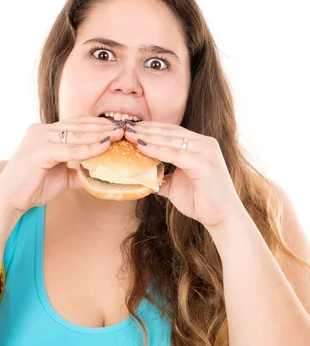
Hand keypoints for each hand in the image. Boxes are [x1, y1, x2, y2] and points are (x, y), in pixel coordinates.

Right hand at [0, 116, 123, 213]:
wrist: (9, 200)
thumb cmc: (32, 187)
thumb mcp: (61, 176)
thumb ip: (78, 170)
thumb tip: (101, 173)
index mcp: (44, 132)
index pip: (75, 124)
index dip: (97, 125)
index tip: (116, 127)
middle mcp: (40, 130)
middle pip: (78, 125)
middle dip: (102, 127)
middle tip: (124, 128)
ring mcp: (38, 138)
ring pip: (75, 135)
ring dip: (99, 135)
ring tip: (118, 135)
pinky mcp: (38, 151)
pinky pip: (69, 150)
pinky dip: (88, 149)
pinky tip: (103, 148)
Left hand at [123, 120, 243, 229]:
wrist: (221, 218)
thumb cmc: (202, 202)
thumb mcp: (176, 185)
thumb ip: (162, 177)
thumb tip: (143, 178)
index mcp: (200, 145)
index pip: (171, 131)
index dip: (150, 129)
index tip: (130, 128)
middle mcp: (205, 143)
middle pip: (169, 132)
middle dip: (145, 129)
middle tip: (125, 128)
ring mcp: (206, 151)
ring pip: (170, 139)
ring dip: (147, 136)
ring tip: (129, 134)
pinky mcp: (204, 163)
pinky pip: (175, 154)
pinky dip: (157, 149)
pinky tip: (141, 147)